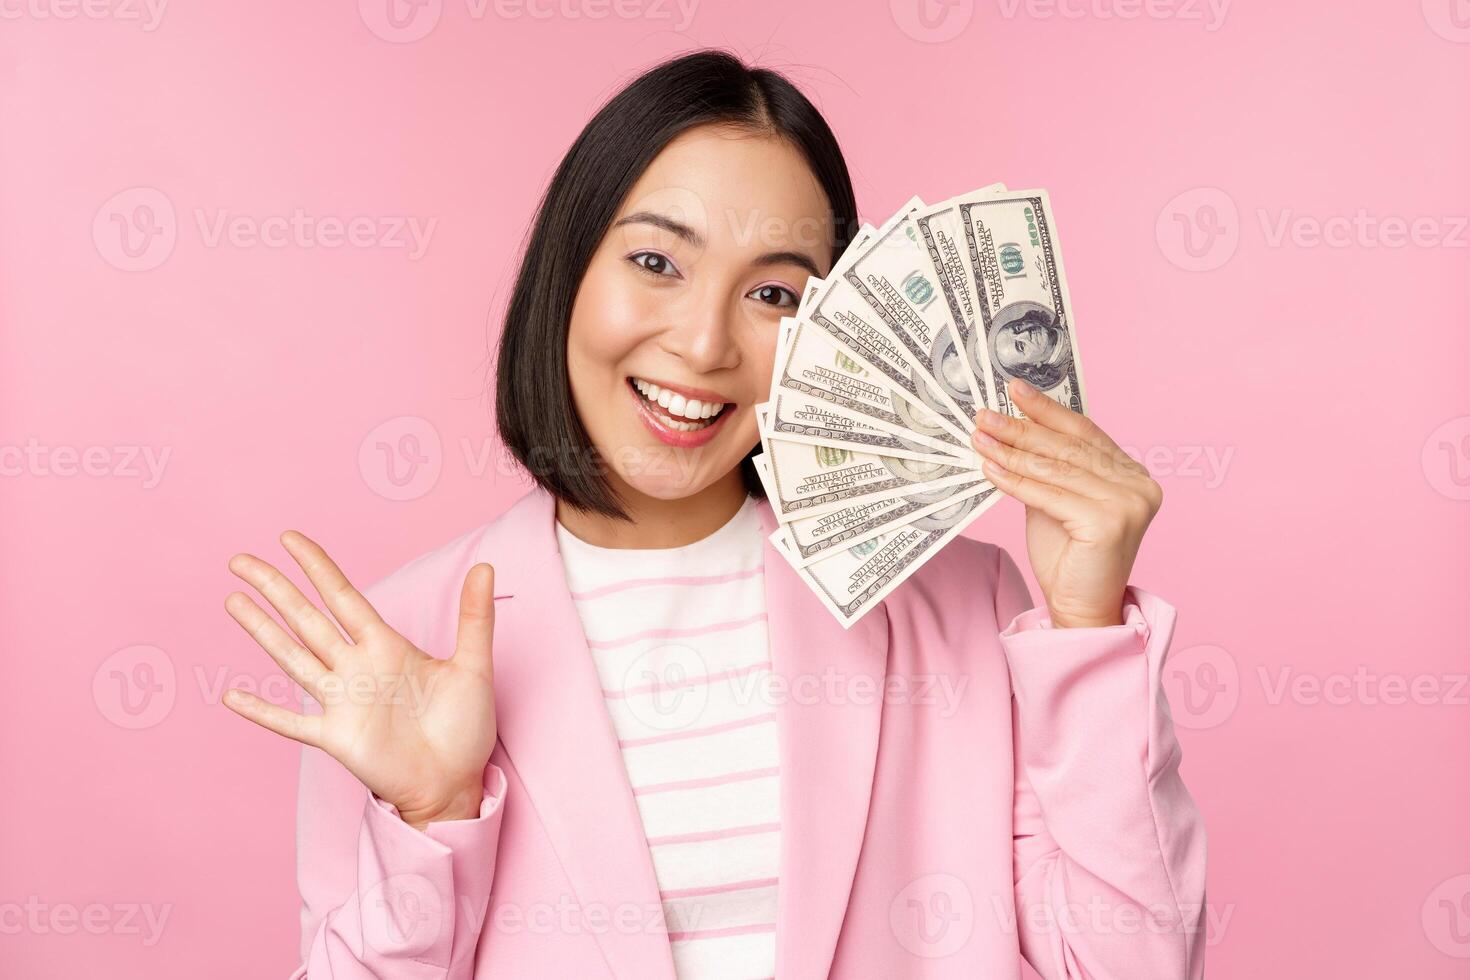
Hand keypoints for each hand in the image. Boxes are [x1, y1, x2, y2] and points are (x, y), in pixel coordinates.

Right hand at [222, 531, 498, 829]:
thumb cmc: (464, 727)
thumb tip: (485, 566)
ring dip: (263, 631)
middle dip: (275, 588)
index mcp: (386, 646)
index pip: (343, 596)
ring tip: (232, 601)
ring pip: (293, 657)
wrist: (456, 782)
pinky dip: (263, 711)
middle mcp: (356, 668)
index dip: (317, 567)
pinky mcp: (336, 738)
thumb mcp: (473, 667)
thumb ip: (475, 617)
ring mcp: (342, 702)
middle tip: (240, 560)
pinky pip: (291, 722)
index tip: (289, 539)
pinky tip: (231, 696)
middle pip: (307, 618)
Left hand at [971, 378, 1162, 628]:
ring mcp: (1129, 503)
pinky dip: (1015, 481)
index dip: (1048, 410)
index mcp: (1133, 475)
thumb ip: (1049, 467)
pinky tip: (990, 468)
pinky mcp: (1109, 522)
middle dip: (1022, 429)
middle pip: (1068, 448)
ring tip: (980, 437)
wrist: (1081, 608)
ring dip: (1012, 451)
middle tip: (985, 414)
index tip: (1015, 390)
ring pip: (1056, 469)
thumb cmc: (1069, 557)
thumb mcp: (1057, 500)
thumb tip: (1011, 427)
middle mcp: (1140, 485)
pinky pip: (1049, 494)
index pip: (1084, 433)